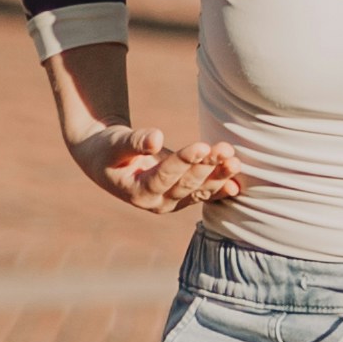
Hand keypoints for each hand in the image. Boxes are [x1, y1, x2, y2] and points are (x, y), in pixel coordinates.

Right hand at [68, 122, 246, 219]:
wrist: (106, 160)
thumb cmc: (108, 149)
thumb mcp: (115, 143)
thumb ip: (134, 142)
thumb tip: (155, 139)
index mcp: (138, 192)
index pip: (165, 176)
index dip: (184, 161)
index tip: (202, 146)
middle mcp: (157, 202)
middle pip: (187, 184)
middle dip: (207, 166)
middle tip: (225, 149)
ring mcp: (171, 202)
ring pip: (200, 191)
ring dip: (219, 176)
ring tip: (235, 160)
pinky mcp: (182, 197)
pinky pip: (204, 195)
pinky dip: (220, 189)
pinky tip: (236, 184)